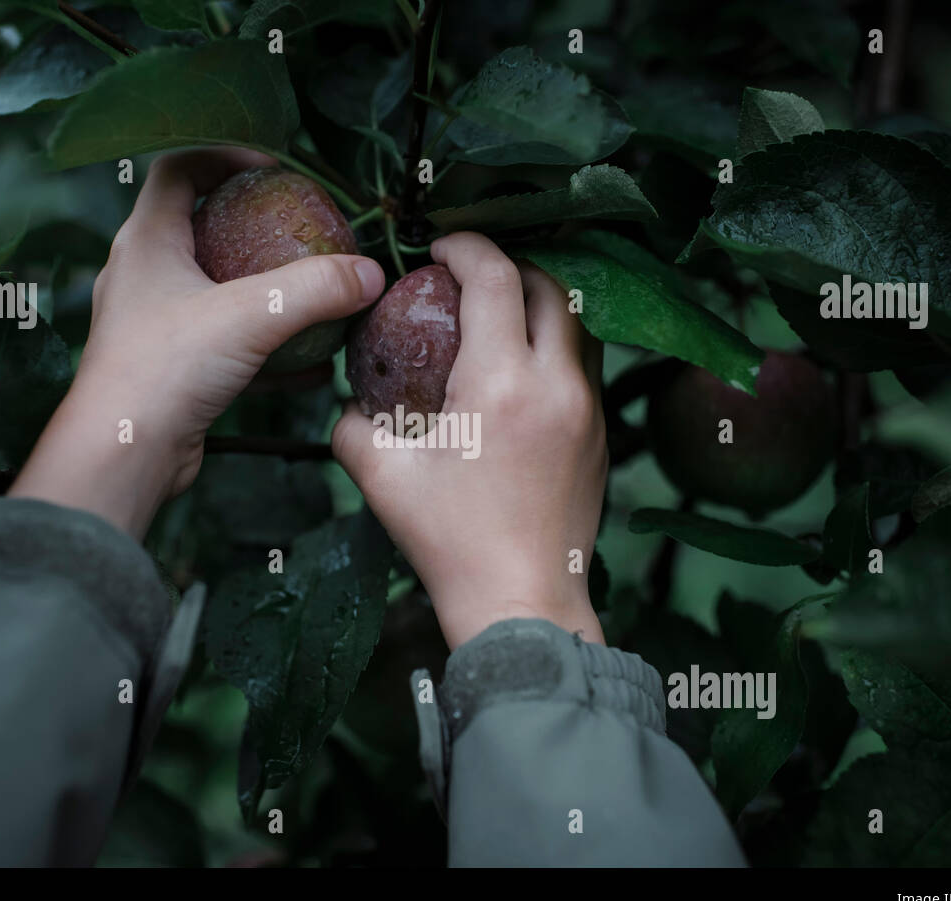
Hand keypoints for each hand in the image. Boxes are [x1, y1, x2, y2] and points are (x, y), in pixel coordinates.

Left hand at [10, 148, 384, 536]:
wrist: (123, 453)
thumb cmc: (164, 370)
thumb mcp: (251, 316)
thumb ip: (315, 289)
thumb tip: (371, 273)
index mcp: (146, 241)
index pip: (179, 168)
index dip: (225, 154)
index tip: (275, 167)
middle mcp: (144, 276)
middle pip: (201, 226)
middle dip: (254, 225)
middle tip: (300, 228)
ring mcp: (156, 324)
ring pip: (217, 291)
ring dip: (265, 291)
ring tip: (313, 294)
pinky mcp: (173, 369)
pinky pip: (228, 344)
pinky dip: (268, 348)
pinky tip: (312, 366)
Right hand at [333, 233, 607, 649]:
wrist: (522, 604)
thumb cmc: (450, 544)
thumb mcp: (381, 478)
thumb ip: (352, 425)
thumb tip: (349, 401)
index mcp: (501, 384)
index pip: (495, 277)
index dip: (466, 246)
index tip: (440, 248)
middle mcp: (557, 385)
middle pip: (551, 285)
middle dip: (511, 265)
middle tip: (471, 276)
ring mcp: (588, 410)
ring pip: (579, 323)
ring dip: (541, 303)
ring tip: (502, 314)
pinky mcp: (601, 437)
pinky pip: (586, 365)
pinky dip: (557, 345)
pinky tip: (523, 370)